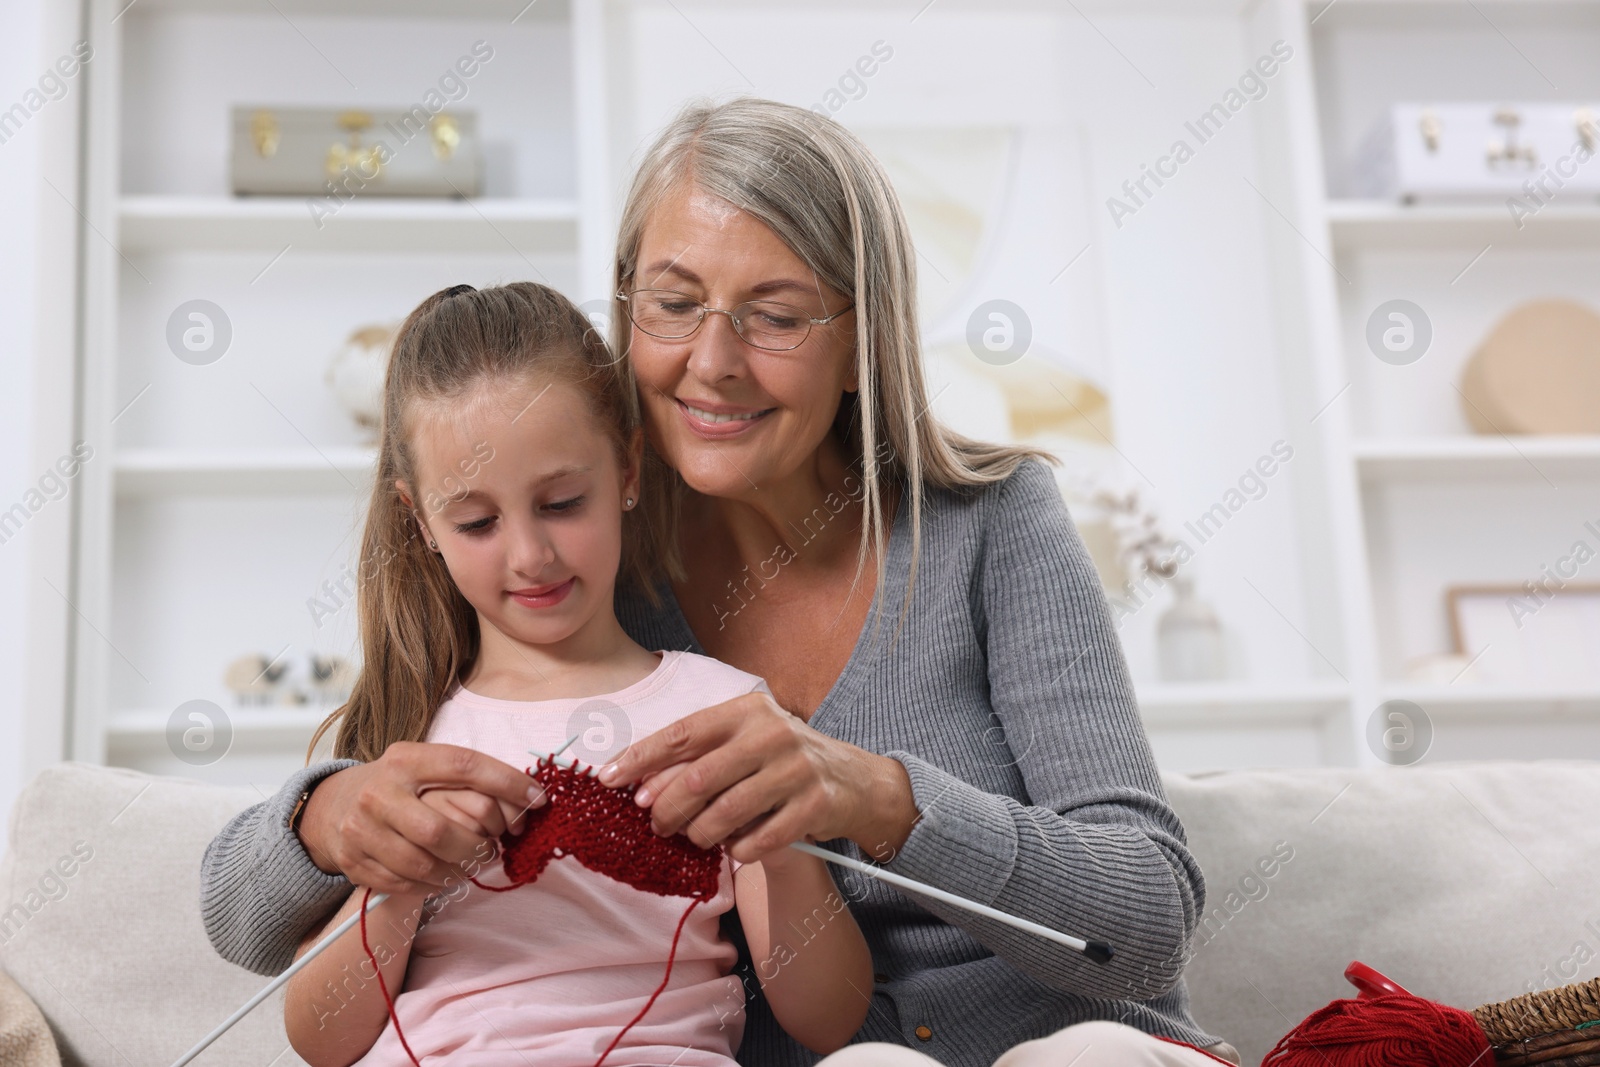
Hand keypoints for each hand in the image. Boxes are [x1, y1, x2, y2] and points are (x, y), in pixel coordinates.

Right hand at [297, 742, 546, 896]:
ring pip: (424, 865)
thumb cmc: (398, 785)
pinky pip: (406, 884)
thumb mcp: (424, 766)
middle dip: (477, 845)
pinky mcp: (355, 862)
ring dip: (459, 870)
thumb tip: (528, 800)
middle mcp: (378, 793)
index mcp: (404, 759)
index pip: (463, 765)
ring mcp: (361, 830)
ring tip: (472, 862)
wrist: (333, 805)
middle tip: (493, 848)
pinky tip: (445, 874)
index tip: (537, 798)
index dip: (506, 782)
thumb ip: (467, 780)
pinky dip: (435, 884)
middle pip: (440, 830)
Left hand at [595, 691, 916, 864]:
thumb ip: (696, 755)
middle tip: (657, 823)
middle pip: (699, 778)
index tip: (608, 779)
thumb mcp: (742, 741)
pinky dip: (737, 851)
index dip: (641, 758)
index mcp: (746, 710)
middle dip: (667, 808)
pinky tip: (734, 848)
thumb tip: (636, 783)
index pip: (682, 733)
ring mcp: (796, 769)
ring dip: (700, 834)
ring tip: (695, 837)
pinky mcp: (814, 806)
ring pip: (726, 813)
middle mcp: (772, 733)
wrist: (851, 779)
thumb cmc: (778, 759)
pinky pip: (759, 840)